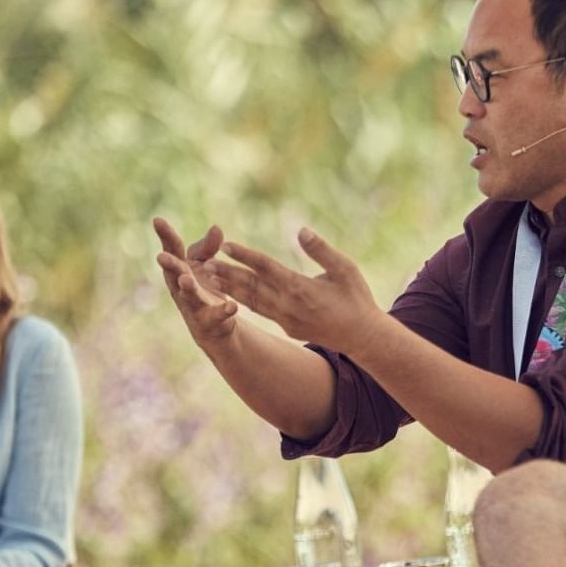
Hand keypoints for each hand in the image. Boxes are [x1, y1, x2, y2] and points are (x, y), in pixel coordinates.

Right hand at [154, 217, 238, 347]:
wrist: (213, 325)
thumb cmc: (204, 288)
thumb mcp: (205, 264)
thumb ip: (208, 247)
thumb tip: (216, 228)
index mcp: (180, 268)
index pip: (173, 249)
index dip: (165, 235)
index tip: (157, 219)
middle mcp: (181, 287)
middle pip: (174, 274)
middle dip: (169, 265)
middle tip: (161, 257)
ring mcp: (193, 306)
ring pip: (189, 297)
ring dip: (187, 289)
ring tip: (186, 280)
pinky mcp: (209, 321)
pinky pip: (216, 316)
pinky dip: (223, 312)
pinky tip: (232, 306)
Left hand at [203, 227, 383, 355]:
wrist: (361, 336)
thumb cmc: (357, 298)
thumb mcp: (346, 269)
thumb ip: (322, 250)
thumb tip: (300, 230)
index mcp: (302, 288)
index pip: (267, 268)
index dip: (246, 256)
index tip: (227, 245)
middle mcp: (289, 305)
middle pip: (252, 286)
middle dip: (227, 274)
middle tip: (204, 263)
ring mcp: (286, 319)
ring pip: (251, 301)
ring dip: (229, 288)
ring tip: (210, 277)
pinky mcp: (287, 327)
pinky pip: (260, 311)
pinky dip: (243, 301)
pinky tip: (231, 293)